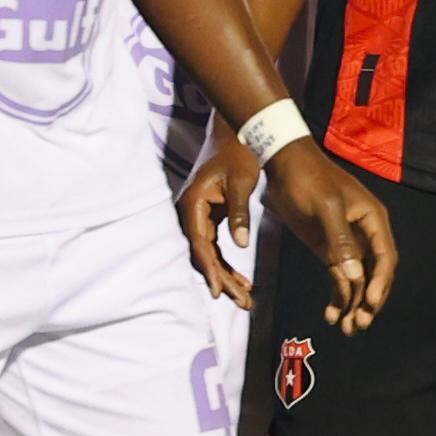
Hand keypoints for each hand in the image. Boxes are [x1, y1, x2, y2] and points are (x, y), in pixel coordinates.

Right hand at [181, 131, 263, 307]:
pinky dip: (226, 263)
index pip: (199, 243)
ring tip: (245, 297)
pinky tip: (242, 280)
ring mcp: (197, 216)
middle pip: (201, 254)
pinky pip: (213, 246)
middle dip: (221, 279)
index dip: (210, 269)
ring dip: (224, 276)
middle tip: (242, 301)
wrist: (236, 134)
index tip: (220, 290)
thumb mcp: (242, 182)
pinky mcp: (207, 217)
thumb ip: (240, 213)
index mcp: (193, 203)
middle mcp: (190, 212)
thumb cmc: (239, 154)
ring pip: (207, 254)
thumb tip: (240, 244)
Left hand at [260, 143, 394, 332]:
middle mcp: (365, 234)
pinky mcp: (329, 250)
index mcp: (373, 220)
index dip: (381, 282)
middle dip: (369, 301)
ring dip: (353, 305)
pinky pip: (340, 278)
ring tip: (345, 329)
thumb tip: (355, 276)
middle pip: (375, 274)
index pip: (385, 257)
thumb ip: (341, 241)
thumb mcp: (325, 207)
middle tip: (359, 325)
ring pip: (358, 281)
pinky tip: (331, 314)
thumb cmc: (309, 180)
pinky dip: (338, 296)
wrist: (283, 166)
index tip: (370, 303)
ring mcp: (347, 244)